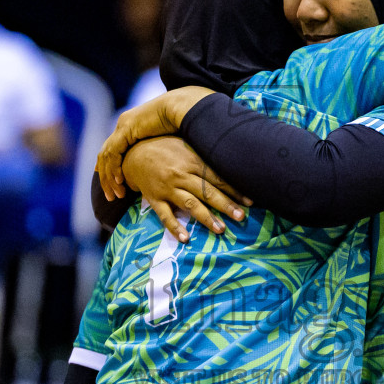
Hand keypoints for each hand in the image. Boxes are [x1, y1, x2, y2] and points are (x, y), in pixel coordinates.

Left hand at [97, 87, 215, 197]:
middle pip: (105, 155)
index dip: (109, 167)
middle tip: (111, 196)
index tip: (112, 184)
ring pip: (106, 156)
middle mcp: (123, 125)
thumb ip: (156, 152)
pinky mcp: (126, 130)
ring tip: (116, 194)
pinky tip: (119, 181)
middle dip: (106, 177)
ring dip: (109, 177)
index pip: (112, 149)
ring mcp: (123, 126)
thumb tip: (162, 167)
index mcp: (130, 126)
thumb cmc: (181, 122)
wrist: (182, 107)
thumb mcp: (165, 141)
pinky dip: (114, 168)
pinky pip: (114, 153)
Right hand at [122, 136, 248, 241]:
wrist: (133, 152)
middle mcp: (181, 175)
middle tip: (241, 217)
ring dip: (206, 218)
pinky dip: (175, 227)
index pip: (217, 178)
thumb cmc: (165, 147)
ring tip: (221, 229)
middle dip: (226, 205)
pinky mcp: (154, 198)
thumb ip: (205, 156)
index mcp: (192, 161)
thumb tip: (230, 161)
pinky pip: (165, 215)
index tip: (250, 201)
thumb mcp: (186, 145)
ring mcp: (167, 188)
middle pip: (207, 192)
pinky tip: (186, 238)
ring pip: (190, 205)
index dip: (234, 190)